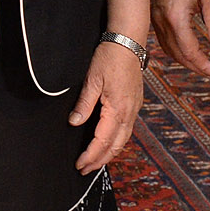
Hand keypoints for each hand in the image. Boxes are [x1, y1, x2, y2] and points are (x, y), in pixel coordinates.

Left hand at [70, 36, 146, 172]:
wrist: (128, 41)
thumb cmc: (109, 57)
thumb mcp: (92, 79)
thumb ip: (84, 104)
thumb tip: (74, 123)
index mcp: (118, 108)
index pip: (102, 141)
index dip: (90, 155)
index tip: (79, 164)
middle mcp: (129, 112)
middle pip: (116, 146)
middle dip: (100, 160)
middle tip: (85, 169)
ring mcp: (134, 108)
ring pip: (123, 140)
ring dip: (109, 153)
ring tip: (95, 161)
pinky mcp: (135, 103)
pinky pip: (127, 130)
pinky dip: (116, 141)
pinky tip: (108, 142)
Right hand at [151, 0, 209, 77]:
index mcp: (176, 18)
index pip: (190, 51)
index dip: (203, 65)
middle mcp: (161, 20)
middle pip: (177, 54)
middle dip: (195, 66)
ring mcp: (153, 17)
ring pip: (167, 48)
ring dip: (183, 59)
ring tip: (199, 64)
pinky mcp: (151, 13)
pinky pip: (161, 38)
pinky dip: (173, 48)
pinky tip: (184, 49)